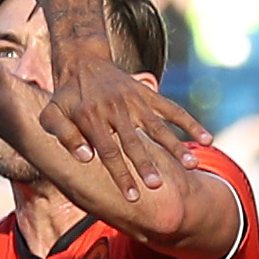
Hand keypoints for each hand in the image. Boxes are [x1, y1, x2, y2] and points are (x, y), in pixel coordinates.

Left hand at [40, 52, 205, 195]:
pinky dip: (190, 122)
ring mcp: (134, 101)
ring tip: (192, 166)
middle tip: (158, 186)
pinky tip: (207, 139)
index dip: (121, 175)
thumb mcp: (51, 115)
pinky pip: (172, 109)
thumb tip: (85, 158)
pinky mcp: (148, 94)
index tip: (132, 197)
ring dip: (175, 146)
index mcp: (91, 117)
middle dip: (146, 165)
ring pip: (158, 127)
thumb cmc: (66, 97)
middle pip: (134, 142)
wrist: (83, 62)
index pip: (108, 152)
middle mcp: (115, 109)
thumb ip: (64, 136)